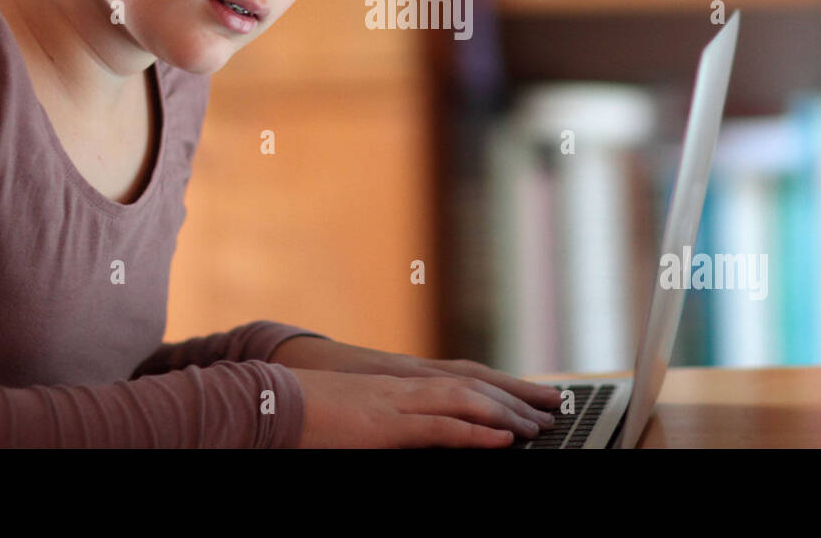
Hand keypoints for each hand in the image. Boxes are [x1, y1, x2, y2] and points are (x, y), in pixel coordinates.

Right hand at [287, 367, 554, 447]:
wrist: (268, 400)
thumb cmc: (303, 411)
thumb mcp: (354, 412)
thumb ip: (385, 417)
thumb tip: (407, 430)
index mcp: (398, 384)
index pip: (460, 379)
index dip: (498, 387)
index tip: (528, 397)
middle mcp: (405, 386)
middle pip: (474, 385)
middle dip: (516, 397)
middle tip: (552, 410)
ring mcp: (398, 403)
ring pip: (467, 402)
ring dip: (506, 415)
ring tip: (537, 428)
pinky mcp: (388, 425)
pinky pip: (441, 428)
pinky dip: (476, 433)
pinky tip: (503, 441)